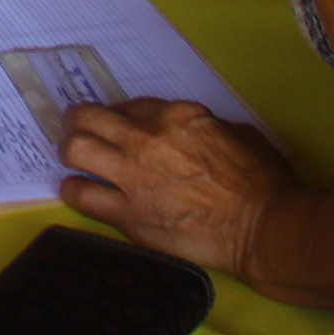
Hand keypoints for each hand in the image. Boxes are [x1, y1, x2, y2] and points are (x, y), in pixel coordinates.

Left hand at [55, 98, 295, 275]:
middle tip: (75, 128)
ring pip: (76, 149)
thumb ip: (207, 127)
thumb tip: (194, 132)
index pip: (130, 106)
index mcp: (177, 116)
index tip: (117, 123)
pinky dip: (73, 190)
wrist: (263, 228)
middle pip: (90, 118)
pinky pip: (82, 195)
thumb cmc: (262, 182)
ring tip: (71, 157)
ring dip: (70, 150)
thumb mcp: (239, 133)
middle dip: (78, 121)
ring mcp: (133, 176)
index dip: (120, 115)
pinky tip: (75, 189)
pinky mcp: (128, 214)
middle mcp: (147, 139)